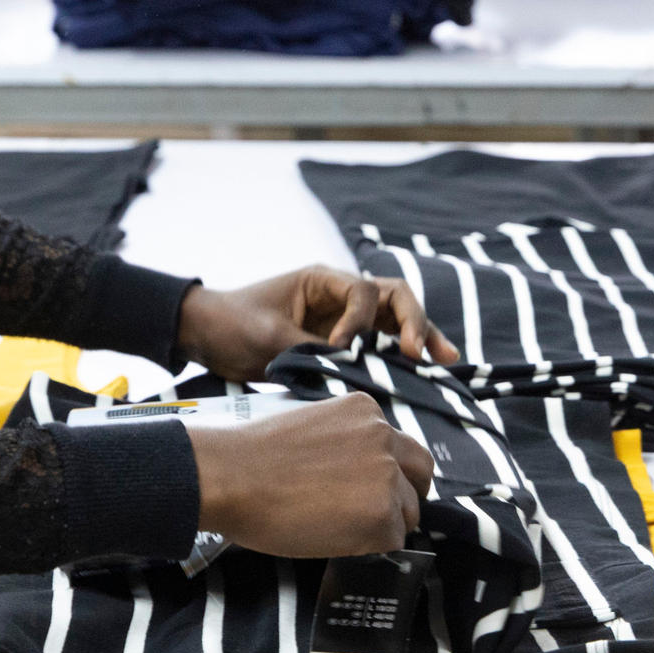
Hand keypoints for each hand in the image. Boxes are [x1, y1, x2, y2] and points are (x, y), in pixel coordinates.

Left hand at [175, 268, 457, 382]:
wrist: (207, 335)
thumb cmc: (232, 323)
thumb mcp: (267, 336)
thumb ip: (309, 350)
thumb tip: (346, 370)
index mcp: (322, 280)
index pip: (362, 291)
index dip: (359, 321)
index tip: (339, 348)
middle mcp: (340, 295)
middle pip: (393, 298)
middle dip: (413, 321)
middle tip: (422, 352)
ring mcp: (345, 318)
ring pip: (395, 321)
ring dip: (420, 337)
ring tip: (446, 361)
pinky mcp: (343, 344)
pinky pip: (381, 346)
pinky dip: (402, 356)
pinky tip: (425, 372)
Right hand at [188, 393, 433, 557]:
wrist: (230, 477)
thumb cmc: (253, 456)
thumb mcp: (310, 426)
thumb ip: (344, 441)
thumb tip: (353, 471)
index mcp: (365, 410)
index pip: (398, 446)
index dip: (387, 471)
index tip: (367, 486)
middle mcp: (385, 437)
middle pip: (421, 474)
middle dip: (406, 494)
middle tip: (376, 512)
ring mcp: (387, 476)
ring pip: (407, 513)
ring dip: (381, 524)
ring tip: (337, 527)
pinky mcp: (382, 514)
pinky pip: (391, 541)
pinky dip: (367, 546)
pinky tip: (331, 537)